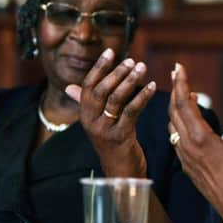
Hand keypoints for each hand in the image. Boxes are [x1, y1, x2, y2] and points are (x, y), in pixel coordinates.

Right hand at [65, 48, 155, 177]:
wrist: (121, 171)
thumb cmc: (112, 142)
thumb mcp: (98, 122)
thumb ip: (87, 103)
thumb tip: (70, 87)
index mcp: (84, 114)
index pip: (88, 86)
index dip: (99, 67)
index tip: (110, 51)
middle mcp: (90, 121)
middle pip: (101, 91)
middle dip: (116, 73)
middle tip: (131, 60)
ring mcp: (104, 130)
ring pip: (116, 99)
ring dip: (130, 81)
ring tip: (142, 67)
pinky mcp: (120, 136)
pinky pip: (131, 112)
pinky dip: (142, 96)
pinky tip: (152, 86)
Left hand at [169, 63, 222, 222]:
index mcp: (200, 137)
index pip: (184, 103)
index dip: (181, 83)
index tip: (178, 66)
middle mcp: (187, 145)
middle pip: (174, 111)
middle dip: (175, 91)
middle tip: (177, 74)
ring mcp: (185, 157)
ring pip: (173, 126)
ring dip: (176, 108)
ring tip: (183, 95)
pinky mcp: (188, 166)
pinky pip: (176, 139)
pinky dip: (178, 124)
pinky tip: (186, 125)